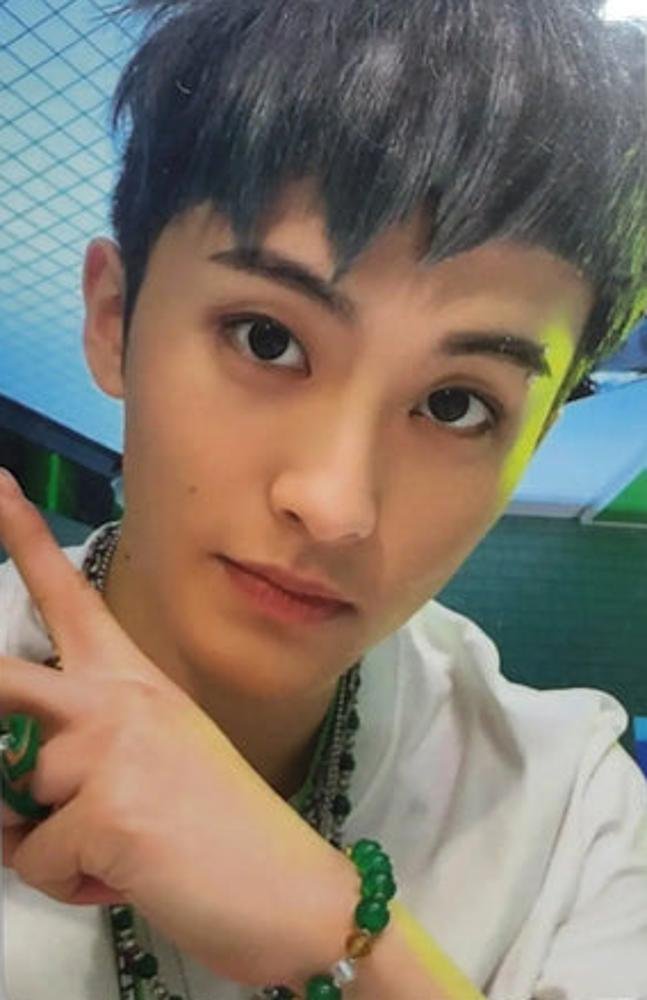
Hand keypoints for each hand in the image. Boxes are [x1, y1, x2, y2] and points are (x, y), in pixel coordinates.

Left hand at [0, 472, 356, 987]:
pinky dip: (70, 882)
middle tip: (73, 740)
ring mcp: (113, 745)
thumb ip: (83, 755)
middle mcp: (119, 697)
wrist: (290, 890)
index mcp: (135, 679)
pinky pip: (36, 859)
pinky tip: (128, 874)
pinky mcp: (107, 806)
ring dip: (51, 841)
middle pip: (4, 677)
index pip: (71, 597)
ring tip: (120, 848)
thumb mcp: (150, 768)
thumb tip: (12, 788)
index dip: (24, 538)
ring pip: (16, 799)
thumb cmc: (218, 827)